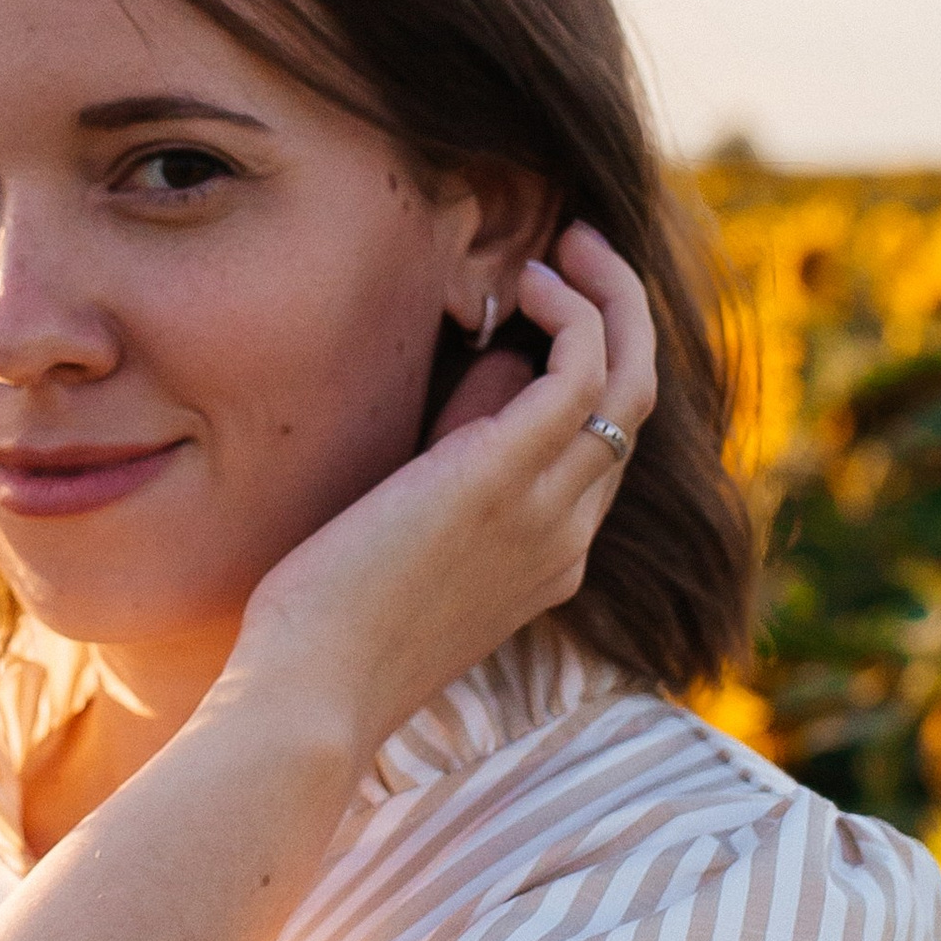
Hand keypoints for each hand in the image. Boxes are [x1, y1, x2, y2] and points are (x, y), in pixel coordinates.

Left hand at [220, 221, 655, 767]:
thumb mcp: (398, 553)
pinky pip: (584, 365)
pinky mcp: (505, 476)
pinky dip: (572, 309)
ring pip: (629, 375)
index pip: (600, 449)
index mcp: (545, 564)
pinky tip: (524, 282)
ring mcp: (546, 509)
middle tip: (574, 250)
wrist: (308, 698)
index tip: (545, 309)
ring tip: (563, 242)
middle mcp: (565, 538)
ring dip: (608, 295)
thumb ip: (438, 485)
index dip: (588, 367)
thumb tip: (463, 394)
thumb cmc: (322, 637)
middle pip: (632, 403)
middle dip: (616, 314)